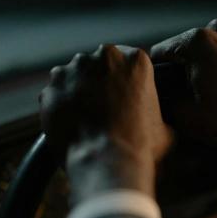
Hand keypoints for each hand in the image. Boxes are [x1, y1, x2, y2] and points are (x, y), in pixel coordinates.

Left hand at [39, 45, 171, 198]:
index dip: (125, 80)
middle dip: (100, 80)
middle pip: (100, 63)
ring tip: (85, 117)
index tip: (123, 95)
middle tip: (104, 107)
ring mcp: (74, 69)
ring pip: (75, 74)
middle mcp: (104, 56)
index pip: (129, 60)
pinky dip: (60, 104)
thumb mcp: (164, 126)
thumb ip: (156, 114)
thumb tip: (155, 123)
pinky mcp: (52, 87)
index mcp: (136, 60)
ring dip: (78, 89)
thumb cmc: (139, 145)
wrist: (106, 160)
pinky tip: (70, 123)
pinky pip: (56, 93)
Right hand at [150, 19, 216, 148]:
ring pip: (212, 50)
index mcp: (198, 40)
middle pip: (188, 49)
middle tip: (190, 98)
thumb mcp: (188, 117)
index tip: (162, 92)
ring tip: (214, 94)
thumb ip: (163, 100)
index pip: (162, 52)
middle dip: (185, 70)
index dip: (158, 74)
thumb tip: (156, 94)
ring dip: (208, 67)